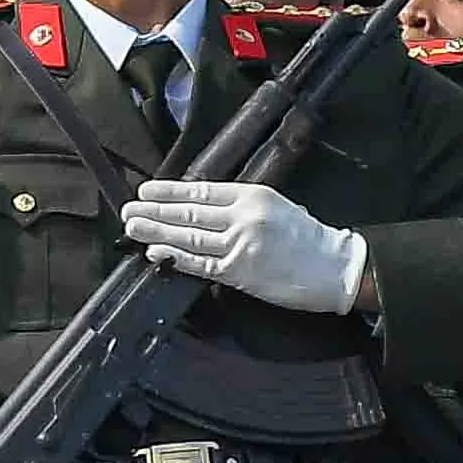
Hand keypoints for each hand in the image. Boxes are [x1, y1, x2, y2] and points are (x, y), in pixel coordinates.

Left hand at [113, 180, 369, 313]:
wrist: (334, 267)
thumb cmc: (309, 237)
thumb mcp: (277, 205)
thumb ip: (241, 205)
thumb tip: (202, 208)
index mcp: (252, 195)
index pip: (201, 191)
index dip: (169, 192)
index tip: (146, 190)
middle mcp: (242, 217)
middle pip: (188, 213)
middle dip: (154, 211)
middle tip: (128, 209)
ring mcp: (239, 245)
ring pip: (188, 237)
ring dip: (156, 232)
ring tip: (133, 227)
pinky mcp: (239, 272)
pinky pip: (199, 264)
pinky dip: (174, 258)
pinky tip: (155, 252)